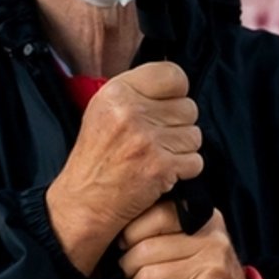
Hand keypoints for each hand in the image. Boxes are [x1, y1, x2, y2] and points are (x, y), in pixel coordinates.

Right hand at [45, 63, 203, 272]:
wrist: (83, 204)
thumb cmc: (95, 159)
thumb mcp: (103, 110)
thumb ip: (137, 92)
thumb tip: (176, 82)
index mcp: (117, 92)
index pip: (173, 75)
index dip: (176, 92)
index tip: (168, 105)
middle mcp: (131, 112)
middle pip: (188, 107)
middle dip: (178, 125)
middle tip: (156, 139)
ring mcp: (147, 140)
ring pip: (194, 135)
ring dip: (182, 149)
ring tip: (157, 156)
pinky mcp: (160, 167)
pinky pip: (195, 161)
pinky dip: (184, 170)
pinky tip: (162, 173)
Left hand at [117, 205, 250, 278]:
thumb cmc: (200, 270)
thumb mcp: (191, 239)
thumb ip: (165, 226)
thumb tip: (121, 225)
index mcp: (205, 218)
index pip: (157, 214)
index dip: (131, 234)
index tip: (126, 246)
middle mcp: (212, 240)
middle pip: (145, 249)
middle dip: (128, 267)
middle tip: (130, 275)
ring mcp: (211, 269)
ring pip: (148, 278)